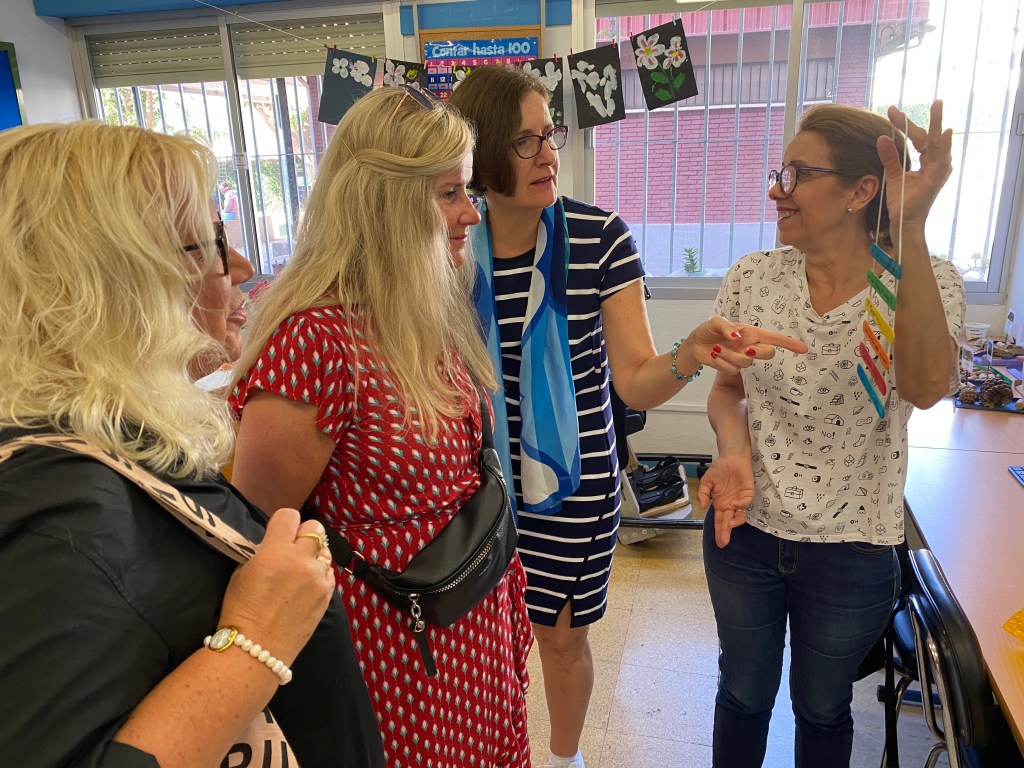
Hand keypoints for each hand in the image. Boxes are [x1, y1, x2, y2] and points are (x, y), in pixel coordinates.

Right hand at [216, 508, 334, 664]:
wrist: (257, 648)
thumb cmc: (242, 610)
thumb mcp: (243, 572)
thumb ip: (265, 552)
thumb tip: (277, 543)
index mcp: (275, 551)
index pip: (289, 515)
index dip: (283, 522)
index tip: (279, 532)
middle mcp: (301, 560)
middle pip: (315, 528)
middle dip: (304, 534)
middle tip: (293, 548)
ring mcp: (318, 578)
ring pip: (324, 551)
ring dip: (313, 555)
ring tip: (300, 571)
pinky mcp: (328, 594)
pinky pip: (329, 573)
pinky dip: (320, 574)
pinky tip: (307, 586)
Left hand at [683, 316, 808, 374]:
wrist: (695, 344)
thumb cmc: (708, 330)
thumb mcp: (715, 322)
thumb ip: (726, 327)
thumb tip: (738, 336)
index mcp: (750, 332)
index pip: (774, 338)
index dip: (789, 343)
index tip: (803, 349)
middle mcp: (749, 345)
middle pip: (768, 353)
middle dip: (760, 352)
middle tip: (747, 348)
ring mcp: (742, 357)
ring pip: (746, 362)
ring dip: (730, 355)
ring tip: (716, 348)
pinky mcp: (732, 367)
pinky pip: (732, 369)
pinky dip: (721, 362)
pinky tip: (714, 356)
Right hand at [698, 455, 753, 547]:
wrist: (732, 457)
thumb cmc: (719, 469)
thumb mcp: (706, 481)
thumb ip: (703, 493)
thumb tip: (702, 506)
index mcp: (720, 504)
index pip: (719, 521)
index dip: (719, 531)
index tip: (719, 542)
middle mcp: (730, 504)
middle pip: (728, 522)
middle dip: (726, 532)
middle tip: (723, 542)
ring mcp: (740, 500)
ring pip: (739, 515)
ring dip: (735, 521)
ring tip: (730, 524)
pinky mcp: (748, 493)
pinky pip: (745, 503)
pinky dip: (740, 506)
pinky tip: (734, 506)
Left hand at [878, 100, 953, 231]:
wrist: (903, 222)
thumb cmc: (902, 202)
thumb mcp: (893, 175)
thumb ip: (890, 157)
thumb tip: (882, 136)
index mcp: (927, 162)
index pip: (917, 139)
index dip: (905, 125)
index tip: (892, 111)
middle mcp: (936, 164)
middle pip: (931, 138)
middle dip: (930, 119)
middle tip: (934, 100)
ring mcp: (938, 171)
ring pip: (937, 144)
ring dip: (937, 125)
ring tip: (938, 108)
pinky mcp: (936, 180)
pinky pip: (941, 160)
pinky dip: (943, 146)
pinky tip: (944, 133)